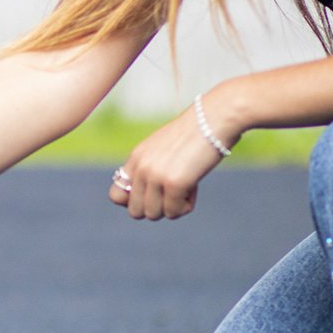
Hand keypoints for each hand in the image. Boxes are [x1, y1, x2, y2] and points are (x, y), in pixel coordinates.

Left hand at [108, 95, 236, 219]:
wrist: (216, 117)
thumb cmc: (196, 133)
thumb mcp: (163, 148)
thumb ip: (151, 168)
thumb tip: (147, 199)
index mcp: (135, 158)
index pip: (115, 196)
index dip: (133, 202)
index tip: (153, 196)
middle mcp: (141, 167)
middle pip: (135, 212)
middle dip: (156, 209)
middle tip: (173, 194)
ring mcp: (155, 176)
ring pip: (154, 215)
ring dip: (172, 208)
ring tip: (186, 189)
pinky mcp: (174, 183)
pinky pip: (173, 212)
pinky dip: (186, 206)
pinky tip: (194, 188)